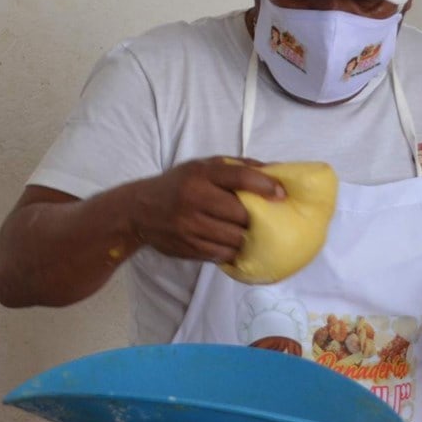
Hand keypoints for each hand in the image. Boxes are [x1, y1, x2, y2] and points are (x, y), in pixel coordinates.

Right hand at [131, 156, 284, 263]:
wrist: (139, 210)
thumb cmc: (179, 184)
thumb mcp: (202, 167)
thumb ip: (237, 167)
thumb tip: (273, 172)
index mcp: (201, 174)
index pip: (240, 177)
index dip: (265, 185)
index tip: (282, 194)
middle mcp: (195, 198)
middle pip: (241, 213)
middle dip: (256, 218)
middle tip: (266, 220)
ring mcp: (190, 226)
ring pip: (234, 238)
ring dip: (246, 237)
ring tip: (250, 234)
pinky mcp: (188, 248)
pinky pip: (222, 254)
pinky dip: (232, 251)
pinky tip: (234, 245)